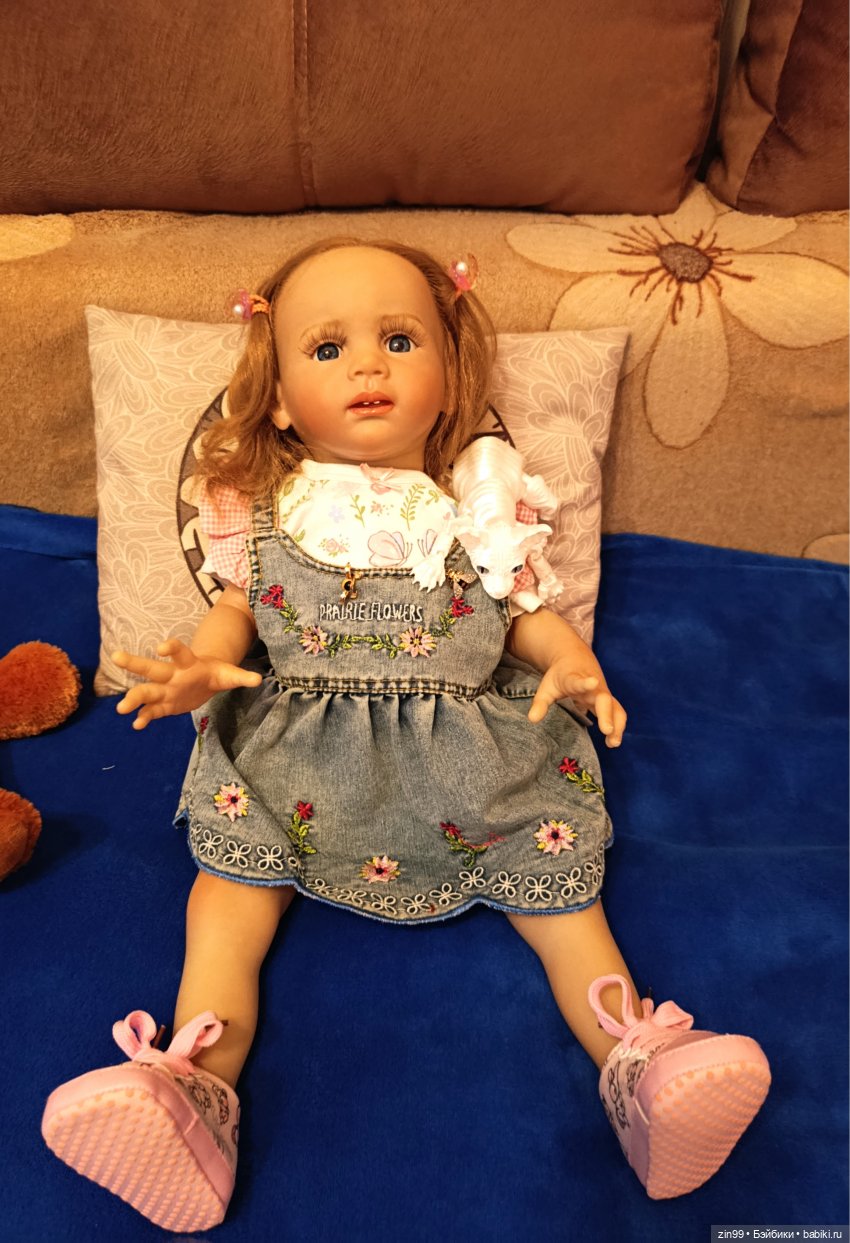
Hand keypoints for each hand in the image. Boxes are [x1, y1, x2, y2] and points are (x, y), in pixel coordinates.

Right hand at [113, 639, 262, 729]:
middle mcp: (172, 674)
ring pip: (146, 691)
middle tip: (116, 655)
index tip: (160, 647)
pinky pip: (151, 711)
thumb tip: (258, 680)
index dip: (170, 647)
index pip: (179, 652)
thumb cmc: (216, 674)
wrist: (205, 682)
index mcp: (188, 663)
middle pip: (151, 668)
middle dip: (134, 662)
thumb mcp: (229, 674)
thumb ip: (241, 677)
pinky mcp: (164, 705)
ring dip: (134, 698)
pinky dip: (144, 717)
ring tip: (122, 708)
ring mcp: (165, 690)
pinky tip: (136, 724)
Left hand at [527, 657, 626, 746]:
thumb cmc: (561, 676)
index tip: (592, 682)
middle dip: (607, 714)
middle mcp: (594, 686)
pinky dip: (617, 727)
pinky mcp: (608, 700)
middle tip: (607, 730)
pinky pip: (617, 713)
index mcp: (575, 680)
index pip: (579, 681)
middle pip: (604, 699)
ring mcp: (603, 693)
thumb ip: (540, 703)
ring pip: (616, 707)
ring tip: (613, 743)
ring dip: (617, 725)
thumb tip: (532, 719)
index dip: (585, 683)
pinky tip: (612, 742)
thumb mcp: (547, 687)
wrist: (576, 658)